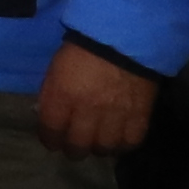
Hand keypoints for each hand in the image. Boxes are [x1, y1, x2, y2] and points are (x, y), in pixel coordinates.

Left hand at [37, 38, 164, 154]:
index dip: (50, 139)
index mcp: (62, 95)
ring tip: (97, 144)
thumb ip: (53, 95)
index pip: (51, 130)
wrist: (123, 39)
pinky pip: (130, 142)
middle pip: (78, 145)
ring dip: (98, 149)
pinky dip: (123, 145)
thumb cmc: (82, 51)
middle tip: (74, 148)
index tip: (51, 142)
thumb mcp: (56, 70)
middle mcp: (88, 110)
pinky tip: (118, 141)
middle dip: (73, 150)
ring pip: (104, 147)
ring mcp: (115, 115)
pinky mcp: (139, 116)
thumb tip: (49, 116)